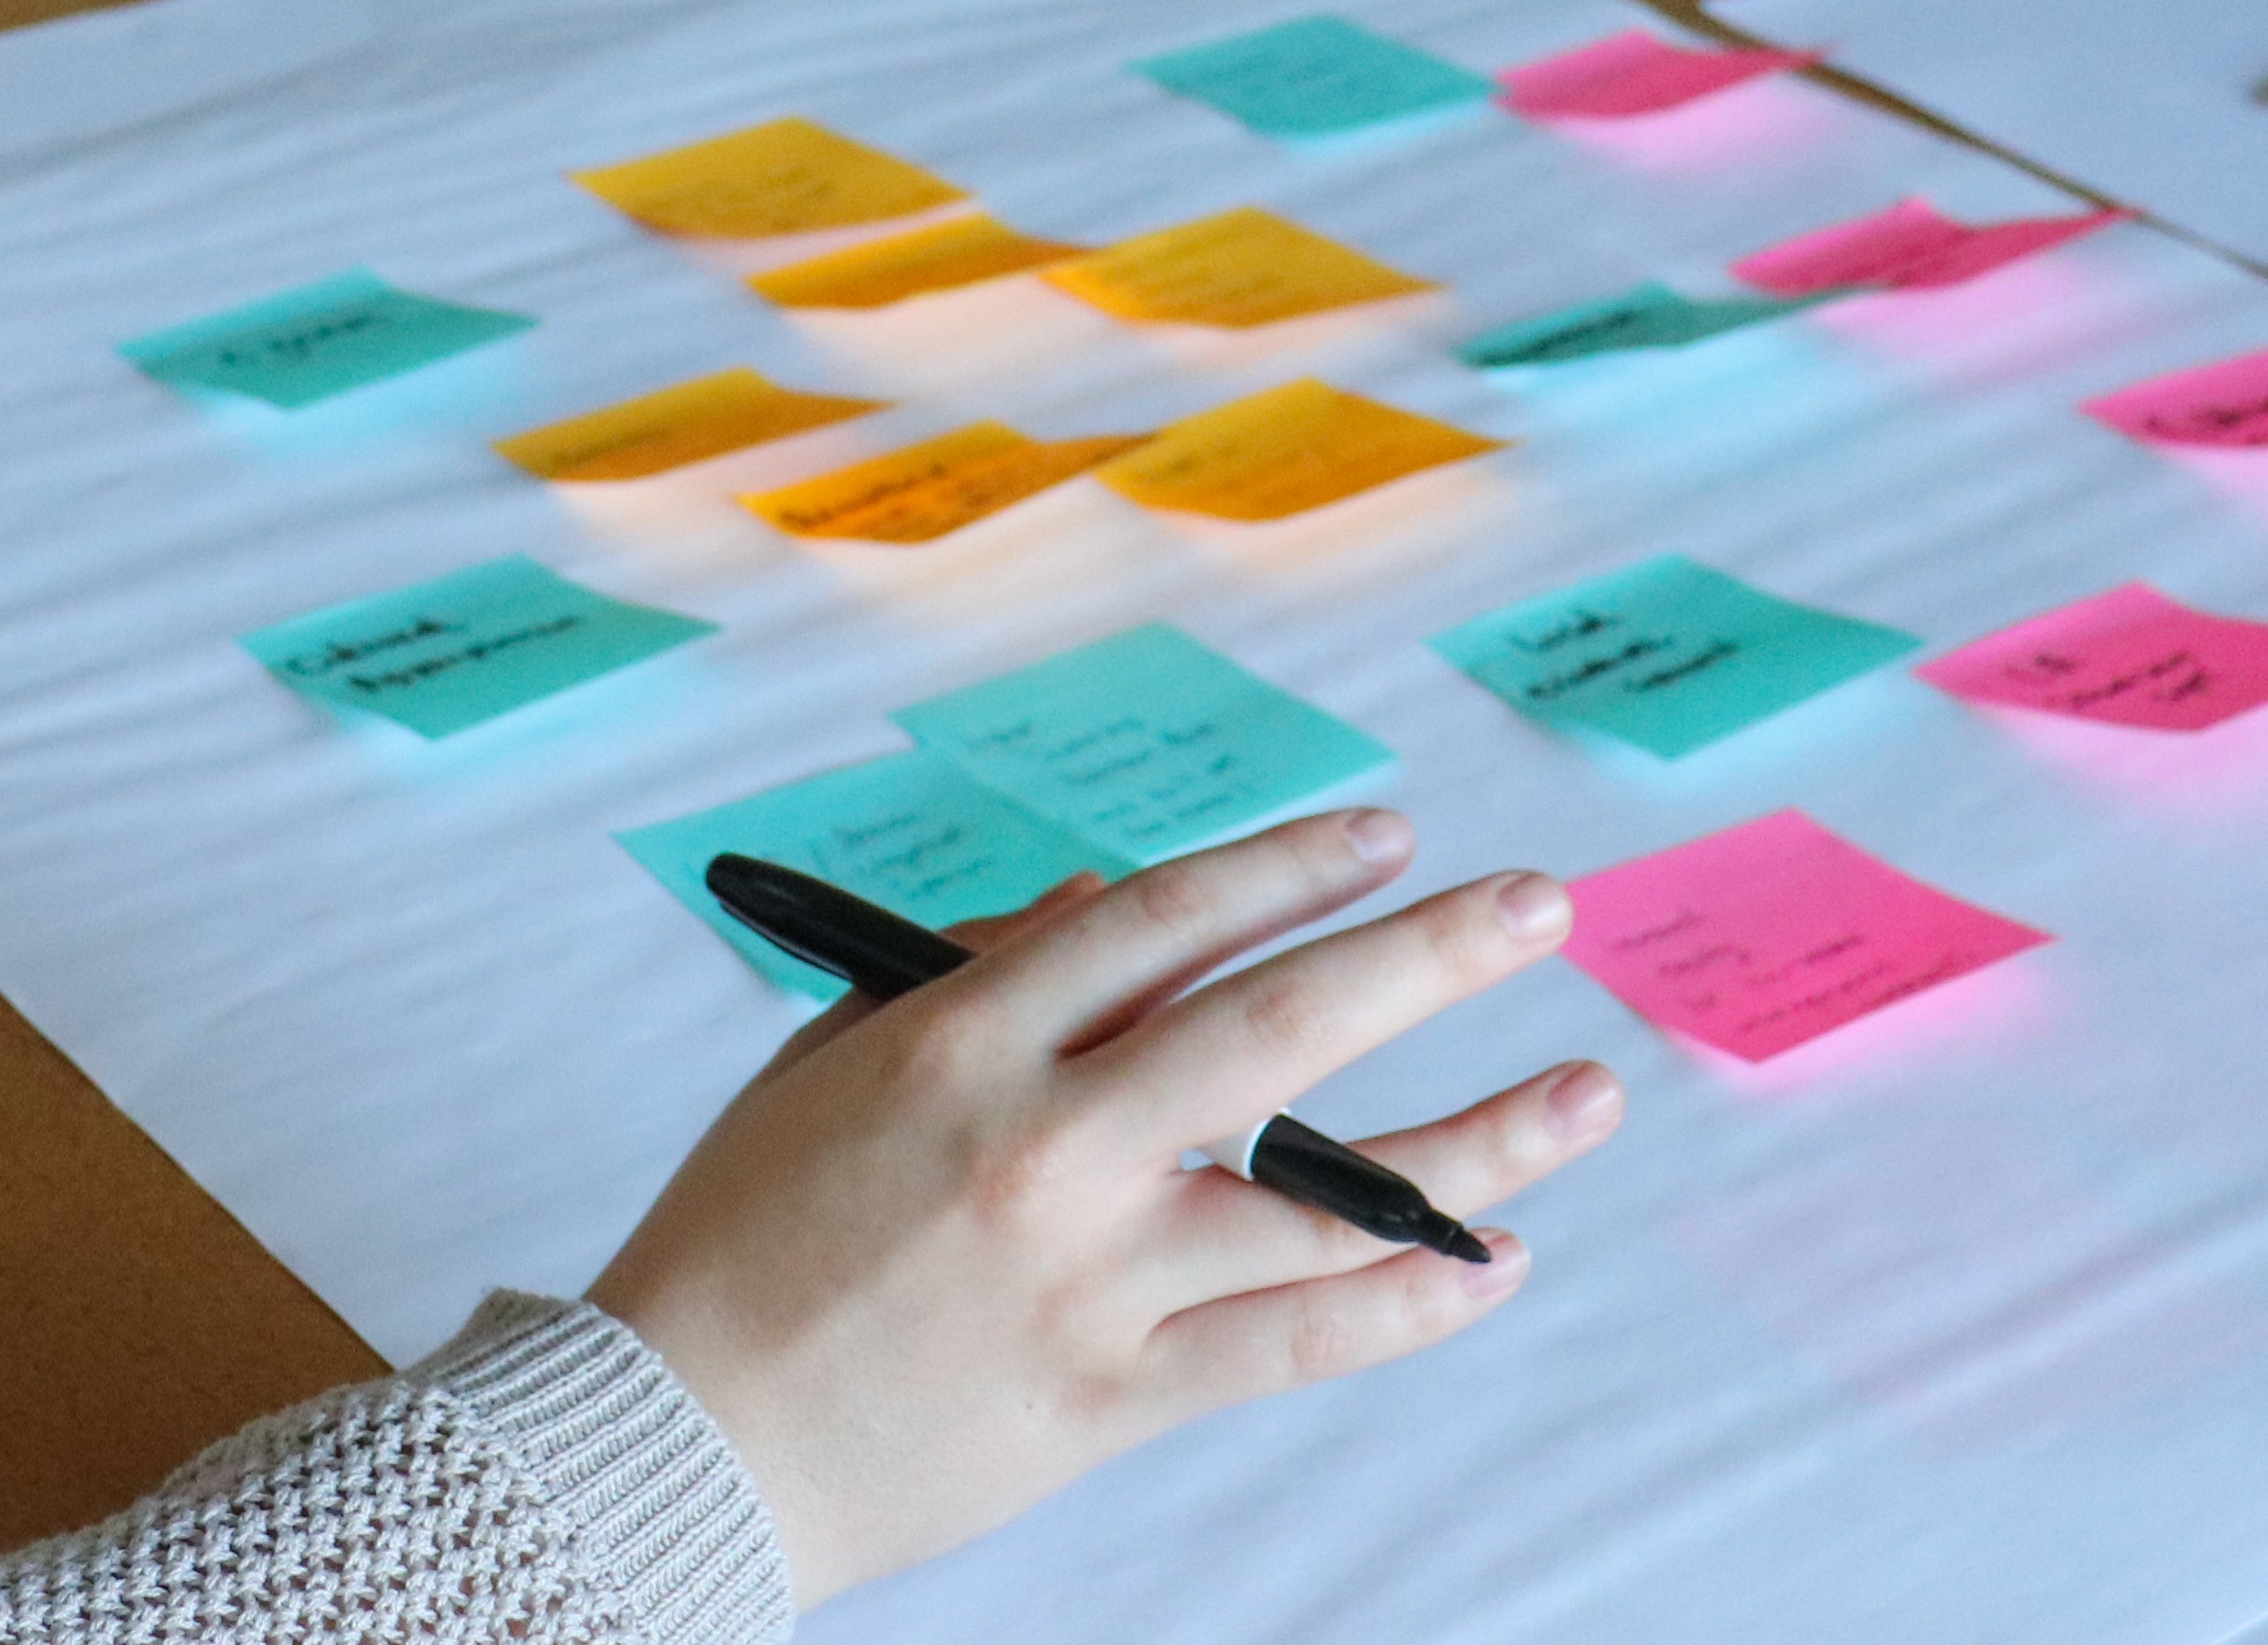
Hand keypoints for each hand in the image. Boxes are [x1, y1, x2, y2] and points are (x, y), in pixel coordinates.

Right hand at [590, 809, 1618, 1610]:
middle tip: (1538, 907)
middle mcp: (1039, 1149)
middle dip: (1424, 957)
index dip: (1283, 866)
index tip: (1381, 835)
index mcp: (956, 1045)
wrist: (685, 1433)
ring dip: (1473, 1141)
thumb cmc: (745, 1232)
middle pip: (1272, 1031)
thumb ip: (974, 973)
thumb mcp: (833, 1060)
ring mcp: (1088, 1281)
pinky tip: (1489, 1260)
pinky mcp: (1113, 1397)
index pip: (1159, 922)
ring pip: (1321, 1201)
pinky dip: (1405, 1303)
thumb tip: (1116, 901)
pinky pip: (1295, 1345)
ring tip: (1582, 1094)